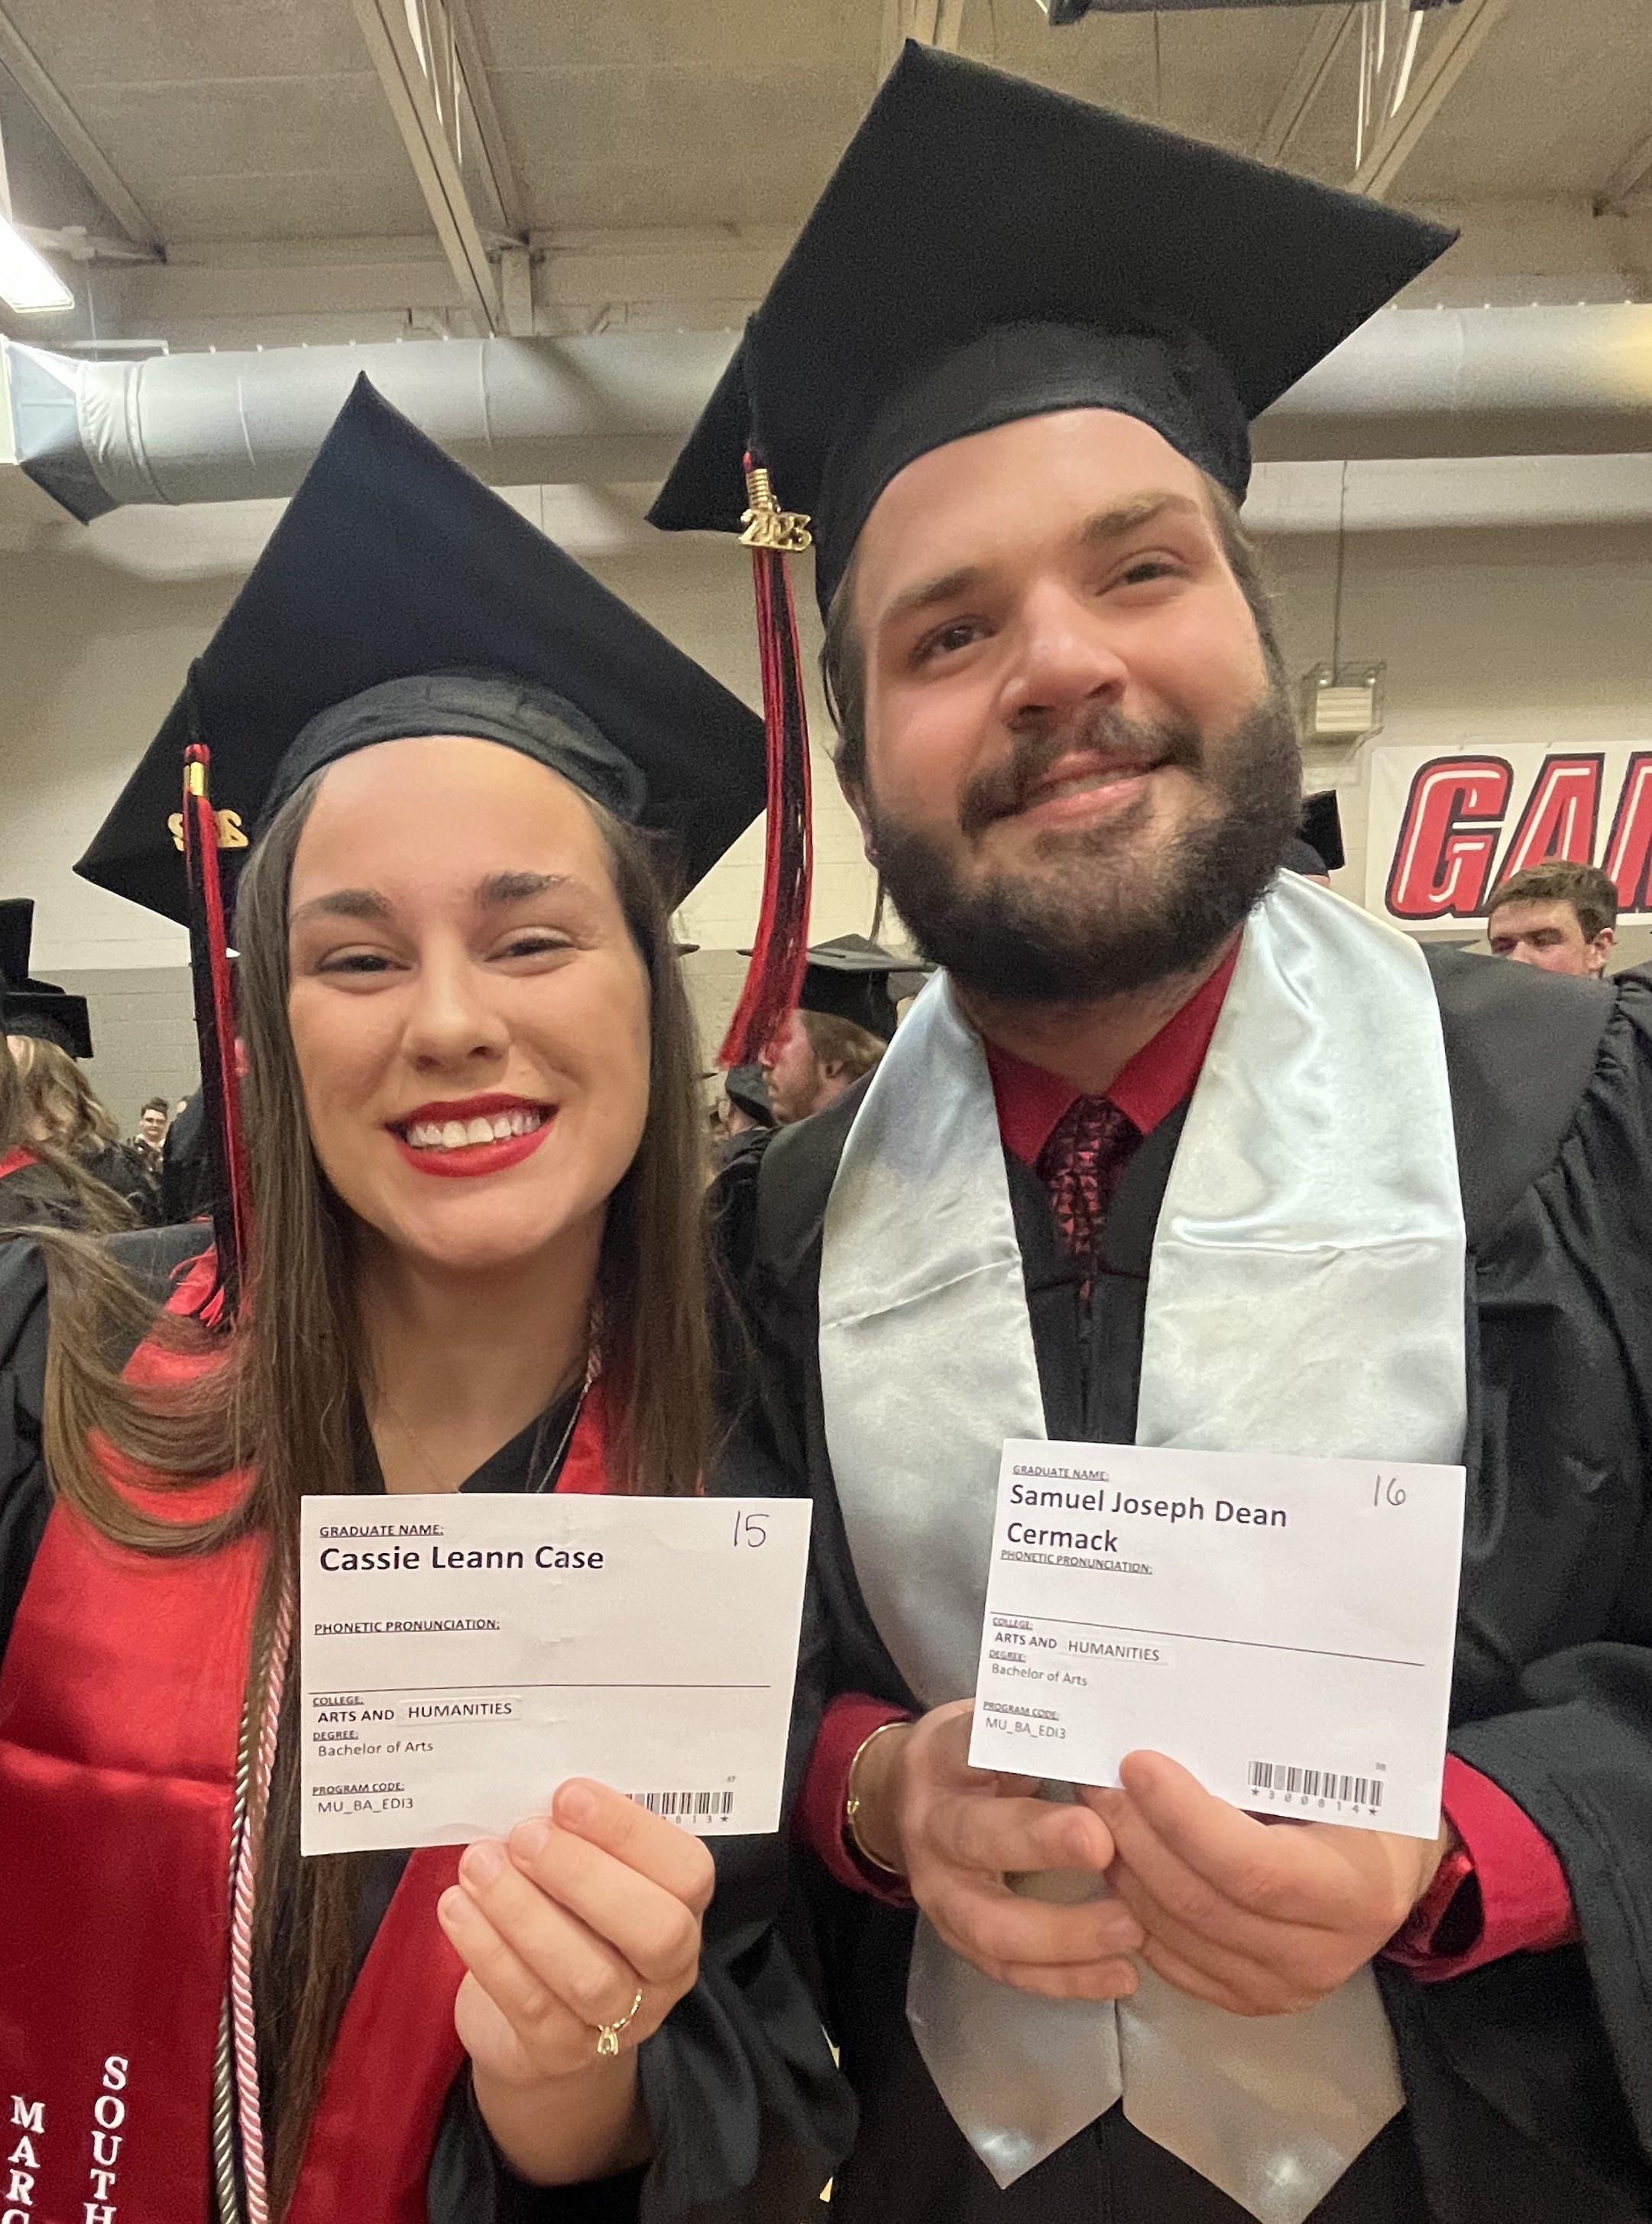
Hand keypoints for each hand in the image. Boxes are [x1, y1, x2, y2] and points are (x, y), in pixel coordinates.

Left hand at [439, 1779, 714, 2088]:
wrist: (538, 2026)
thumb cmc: (567, 1917)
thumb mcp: (588, 1873)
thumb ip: (580, 1836)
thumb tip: (537, 1790)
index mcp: (684, 1909)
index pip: (687, 1872)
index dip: (630, 1831)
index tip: (567, 1795)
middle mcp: (667, 1971)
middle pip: (652, 1930)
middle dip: (583, 1874)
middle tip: (523, 1835)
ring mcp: (620, 2022)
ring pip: (587, 1974)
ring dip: (525, 1913)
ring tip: (478, 1865)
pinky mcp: (560, 2054)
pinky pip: (530, 2005)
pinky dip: (489, 1952)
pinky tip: (457, 1908)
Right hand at [875, 1699, 1143, 2000]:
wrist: (907, 1798)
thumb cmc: (978, 1754)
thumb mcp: (996, 1722)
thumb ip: (1045, 1730)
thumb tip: (1127, 1731)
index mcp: (941, 1757)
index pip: (969, 1747)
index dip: (1017, 1755)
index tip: (1073, 1760)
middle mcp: (931, 1824)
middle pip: (976, 1837)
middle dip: (1038, 1843)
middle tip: (1102, 1844)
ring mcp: (938, 1890)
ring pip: (991, 1923)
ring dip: (1062, 1933)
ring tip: (1129, 1929)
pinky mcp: (957, 1938)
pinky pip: (1008, 1969)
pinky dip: (1065, 1979)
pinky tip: (1120, 1975)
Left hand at [1083, 1752, 1453, 2017]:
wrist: (1392, 1870)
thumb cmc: (1365, 1805)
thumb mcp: (1339, 1773)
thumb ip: (1267, 1758)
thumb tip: (1173, 1718)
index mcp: (1355, 1891)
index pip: (1252, 1868)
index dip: (1184, 1819)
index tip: (1137, 1764)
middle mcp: (1320, 1955)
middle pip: (1200, 1902)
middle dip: (1136, 1836)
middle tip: (1096, 1779)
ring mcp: (1282, 1988)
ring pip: (1176, 1934)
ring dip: (1125, 1869)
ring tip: (1097, 1812)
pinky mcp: (1249, 1999)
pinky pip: (1172, 1960)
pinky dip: (1134, 1908)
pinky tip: (1118, 1861)